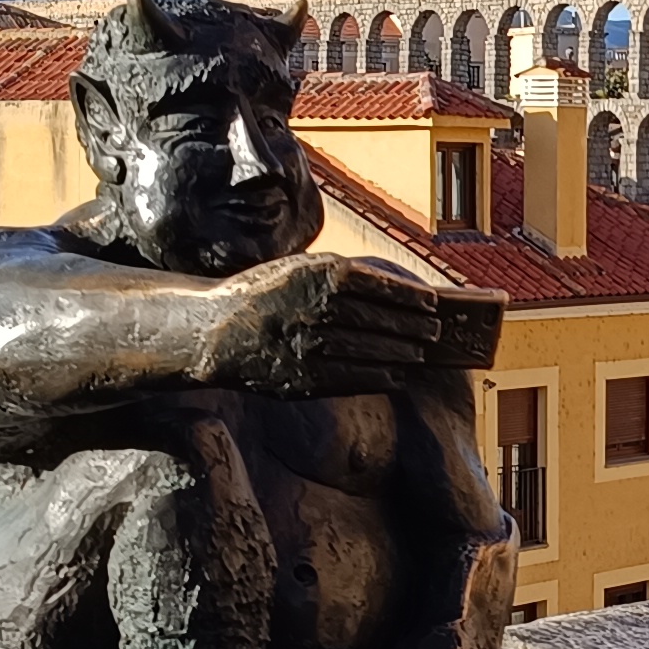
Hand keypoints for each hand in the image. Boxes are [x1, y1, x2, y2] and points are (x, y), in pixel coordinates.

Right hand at [198, 253, 441, 396]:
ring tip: (419, 353)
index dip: (410, 298)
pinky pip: (353, 378)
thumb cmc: (262, 296)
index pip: (379, 286)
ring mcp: (310, 345)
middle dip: (413, 327)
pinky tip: (396, 374)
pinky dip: (380, 376)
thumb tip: (392, 291)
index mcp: (317, 275)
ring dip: (402, 353)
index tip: (431, 303)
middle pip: (380, 319)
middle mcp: (316, 308)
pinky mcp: (303, 378)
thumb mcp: (297, 270)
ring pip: (371, 350)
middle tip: (434, 331)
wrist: (213, 332)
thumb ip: (338, 277)